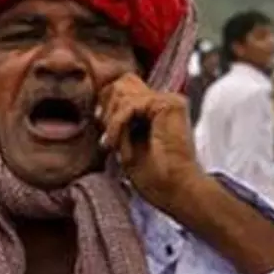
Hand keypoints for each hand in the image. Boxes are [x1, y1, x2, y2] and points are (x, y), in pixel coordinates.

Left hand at [97, 74, 206, 210]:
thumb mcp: (126, 142)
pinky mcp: (168, 104)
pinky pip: (128, 106)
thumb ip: (118, 119)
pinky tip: (121, 148)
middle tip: (109, 139)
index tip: (102, 129)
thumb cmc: (153, 175)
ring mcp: (168, 100)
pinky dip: (118, 127)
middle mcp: (165, 100)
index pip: (123, 86)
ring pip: (122, 94)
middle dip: (108, 110)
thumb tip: (98, 104)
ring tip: (117, 148)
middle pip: (121, 83)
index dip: (106, 104)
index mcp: (157, 109)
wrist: (176, 190)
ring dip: (113, 125)